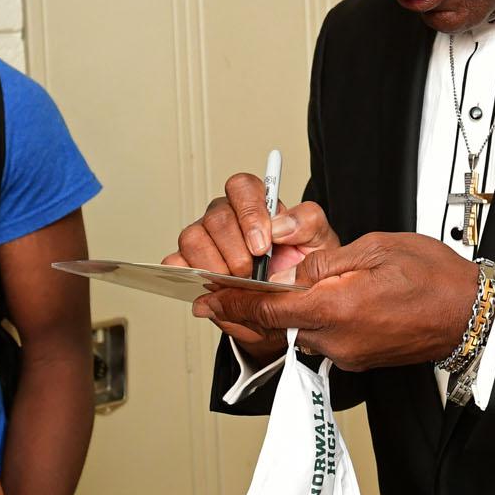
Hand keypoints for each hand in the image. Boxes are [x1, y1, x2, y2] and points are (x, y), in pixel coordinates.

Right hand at [164, 173, 339, 363]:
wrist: (287, 308)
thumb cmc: (302, 270)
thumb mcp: (319, 244)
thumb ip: (308, 223)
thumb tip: (279, 225)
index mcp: (256, 205)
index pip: (242, 187)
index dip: (249, 214)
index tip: (262, 245)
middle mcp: (226, 218)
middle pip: (216, 217)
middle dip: (235, 251)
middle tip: (251, 273)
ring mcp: (204, 240)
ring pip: (192, 237)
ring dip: (214, 265)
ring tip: (235, 284)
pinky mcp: (188, 265)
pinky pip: (174, 262)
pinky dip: (189, 275)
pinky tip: (213, 289)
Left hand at [195, 233, 481, 371]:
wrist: (470, 315)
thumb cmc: (434, 279)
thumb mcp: (375, 248)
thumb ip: (327, 262)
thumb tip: (294, 270)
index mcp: (337, 307)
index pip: (269, 309)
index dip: (235, 302)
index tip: (211, 297)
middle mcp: (338, 338)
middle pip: (279, 323)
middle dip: (256, 305)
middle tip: (230, 288)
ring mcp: (348, 353)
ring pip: (299, 331)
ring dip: (286, 313)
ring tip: (278, 291)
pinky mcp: (358, 358)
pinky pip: (322, 339)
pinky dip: (312, 321)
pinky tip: (319, 302)